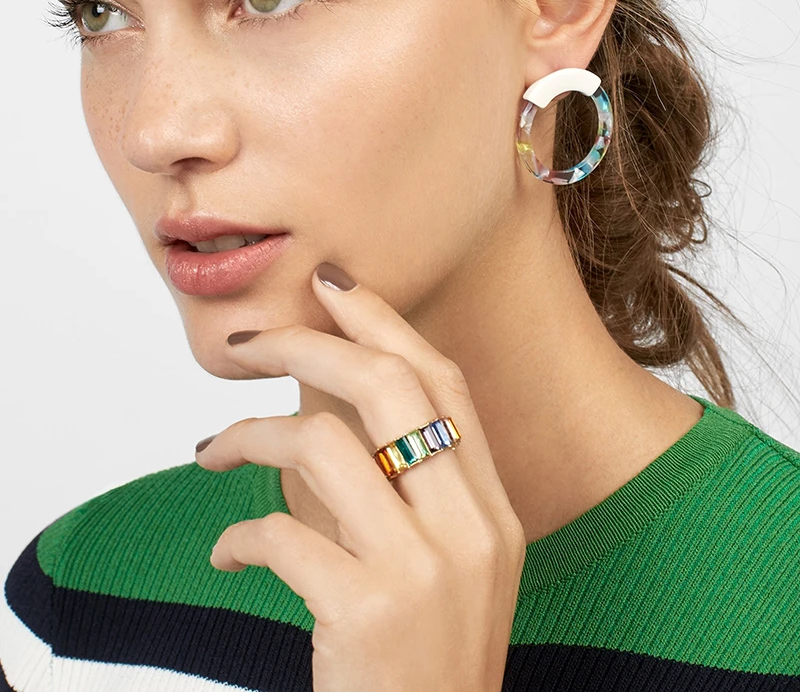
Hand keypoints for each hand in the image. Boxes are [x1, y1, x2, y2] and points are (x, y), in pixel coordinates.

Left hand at [194, 264, 526, 691]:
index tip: (333, 285)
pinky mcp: (367, 614)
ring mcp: (423, 571)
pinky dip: (239, 536)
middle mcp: (470, 528)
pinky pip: (282, 536)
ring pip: (323, 445)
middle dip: (308, 344)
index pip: (444, 383)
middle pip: (387, 387)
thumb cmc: (428, 660)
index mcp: (493, 509)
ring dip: (251, 436)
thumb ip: (414, 489)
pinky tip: (228, 552)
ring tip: (212, 451)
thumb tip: (332, 402)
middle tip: (251, 343)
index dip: (386, 321)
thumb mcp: (448, 565)